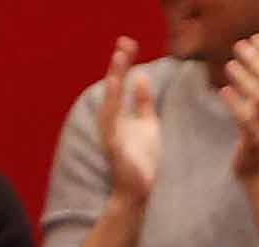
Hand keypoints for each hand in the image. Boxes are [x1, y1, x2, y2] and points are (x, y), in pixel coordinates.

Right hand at [98, 40, 164, 207]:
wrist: (139, 191)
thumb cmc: (142, 159)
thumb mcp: (148, 124)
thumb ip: (143, 102)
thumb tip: (141, 76)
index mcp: (120, 115)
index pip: (121, 84)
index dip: (124, 64)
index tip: (129, 43)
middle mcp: (112, 122)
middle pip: (113, 90)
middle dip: (118, 67)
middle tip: (124, 44)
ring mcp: (111, 135)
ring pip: (110, 105)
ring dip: (114, 83)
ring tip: (119, 61)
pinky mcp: (115, 149)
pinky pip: (112, 126)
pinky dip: (112, 109)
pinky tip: (116, 92)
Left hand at [222, 33, 258, 181]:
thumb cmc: (258, 132)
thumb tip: (248, 51)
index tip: (255, 38)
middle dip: (257, 60)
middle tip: (239, 46)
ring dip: (245, 78)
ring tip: (229, 65)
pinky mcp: (255, 141)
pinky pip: (246, 120)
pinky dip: (235, 103)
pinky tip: (223, 91)